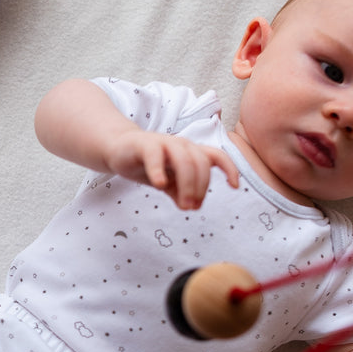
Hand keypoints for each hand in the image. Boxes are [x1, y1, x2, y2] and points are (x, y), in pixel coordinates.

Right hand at [104, 130, 238, 209]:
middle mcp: (181, 145)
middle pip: (201, 163)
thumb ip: (180, 192)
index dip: (230, 168)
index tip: (234, 187)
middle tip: (191, 208)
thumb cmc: (147, 164)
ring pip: (184, 159)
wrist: (118, 150)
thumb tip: (191, 206)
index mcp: (190, 152)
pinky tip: (160, 186)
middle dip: (201, 188)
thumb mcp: (168, 182)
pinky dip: (160, 170)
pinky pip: (156, 155)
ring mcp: (163, 143)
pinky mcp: (144, 145)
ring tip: (183, 205)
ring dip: (187, 184)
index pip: (216, 156)